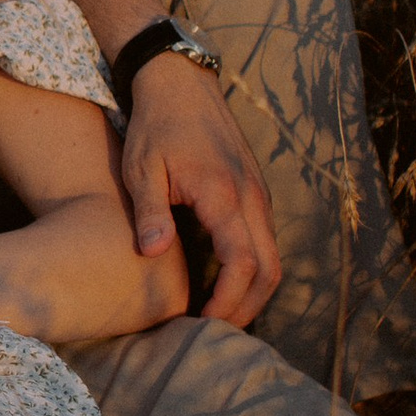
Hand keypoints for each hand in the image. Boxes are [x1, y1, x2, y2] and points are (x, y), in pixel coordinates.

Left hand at [122, 52, 280, 327]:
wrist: (181, 83)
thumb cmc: (156, 125)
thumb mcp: (143, 168)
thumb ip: (151, 212)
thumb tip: (152, 254)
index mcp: (224, 194)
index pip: (242, 264)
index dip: (227, 301)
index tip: (201, 322)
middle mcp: (252, 197)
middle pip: (270, 271)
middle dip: (247, 308)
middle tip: (214, 332)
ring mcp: (259, 194)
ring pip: (273, 258)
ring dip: (253, 292)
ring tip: (219, 314)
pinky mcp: (256, 192)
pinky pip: (265, 241)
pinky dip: (253, 270)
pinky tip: (224, 283)